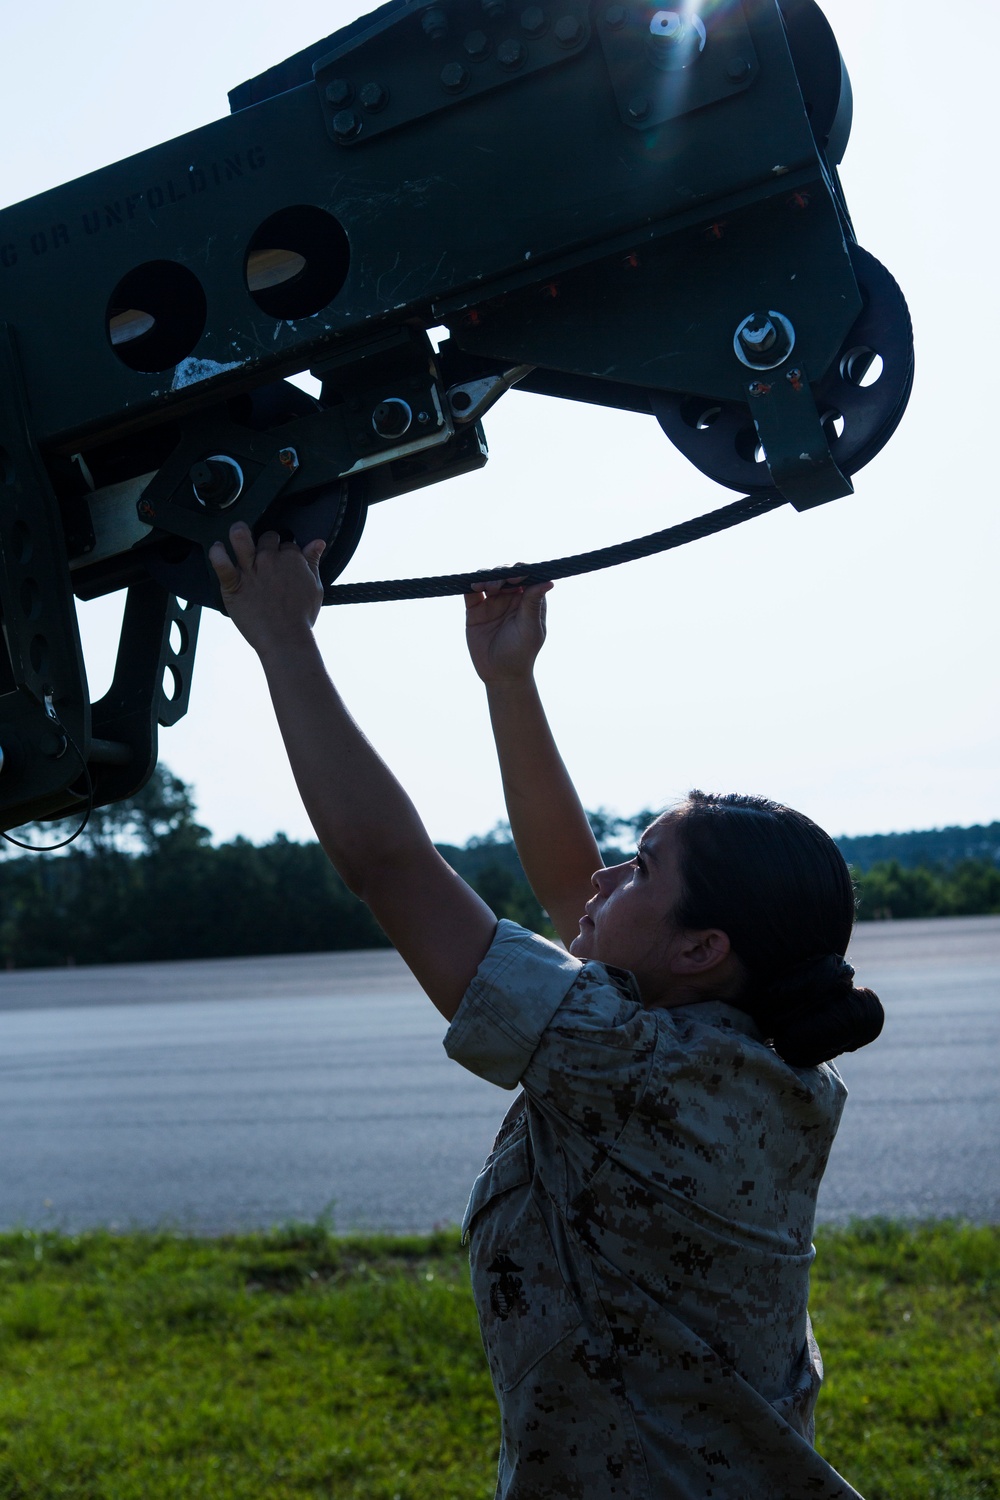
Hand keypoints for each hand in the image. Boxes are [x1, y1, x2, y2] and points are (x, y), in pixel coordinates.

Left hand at [209, 522, 325, 656]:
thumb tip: (318, 543)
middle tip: (264, 554)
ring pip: (241, 539)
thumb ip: (314, 562)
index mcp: (292, 559)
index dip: (285, 551)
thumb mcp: (315, 587)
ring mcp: (251, 570)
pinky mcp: (234, 585)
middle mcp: (270, 559)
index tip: (283, 560)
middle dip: (267, 542)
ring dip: (238, 532)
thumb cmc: (301, 617)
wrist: (286, 638)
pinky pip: (221, 564)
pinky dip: (217, 554)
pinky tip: (218, 548)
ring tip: (238, 532)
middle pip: (266, 538)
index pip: (288, 544)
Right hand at [464, 578, 552, 683]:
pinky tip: (472, 586)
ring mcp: (492, 602)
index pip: (527, 576)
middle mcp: (511, 597)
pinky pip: (471, 592)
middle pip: (506, 573)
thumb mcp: (530, 628)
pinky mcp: (475, 610)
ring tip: (487, 587)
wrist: (500, 674)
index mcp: (529, 600)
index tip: (516, 576)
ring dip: (487, 577)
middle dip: (502, 573)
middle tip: (498, 585)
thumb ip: (533, 603)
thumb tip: (549, 581)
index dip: (521, 571)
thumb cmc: (521, 653)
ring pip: (488, 578)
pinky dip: (470, 584)